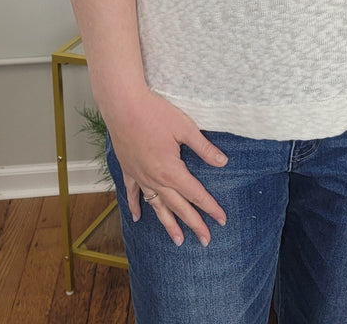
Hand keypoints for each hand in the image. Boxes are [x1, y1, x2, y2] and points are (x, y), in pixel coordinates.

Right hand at [105, 89, 227, 246]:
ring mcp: (140, 177)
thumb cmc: (156, 113)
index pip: (196, 194)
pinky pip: (132, 193)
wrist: (124, 106)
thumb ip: (204, 148)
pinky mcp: (128, 170)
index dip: (210, 208)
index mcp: (171, 171)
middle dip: (194, 224)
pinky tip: (137, 218)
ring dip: (168, 224)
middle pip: (178, 207)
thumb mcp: (185, 128)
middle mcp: (155, 179)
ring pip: (157, 206)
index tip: (222, 220)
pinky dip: (135, 206)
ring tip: (177, 240)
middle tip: (206, 240)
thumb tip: (223, 162)